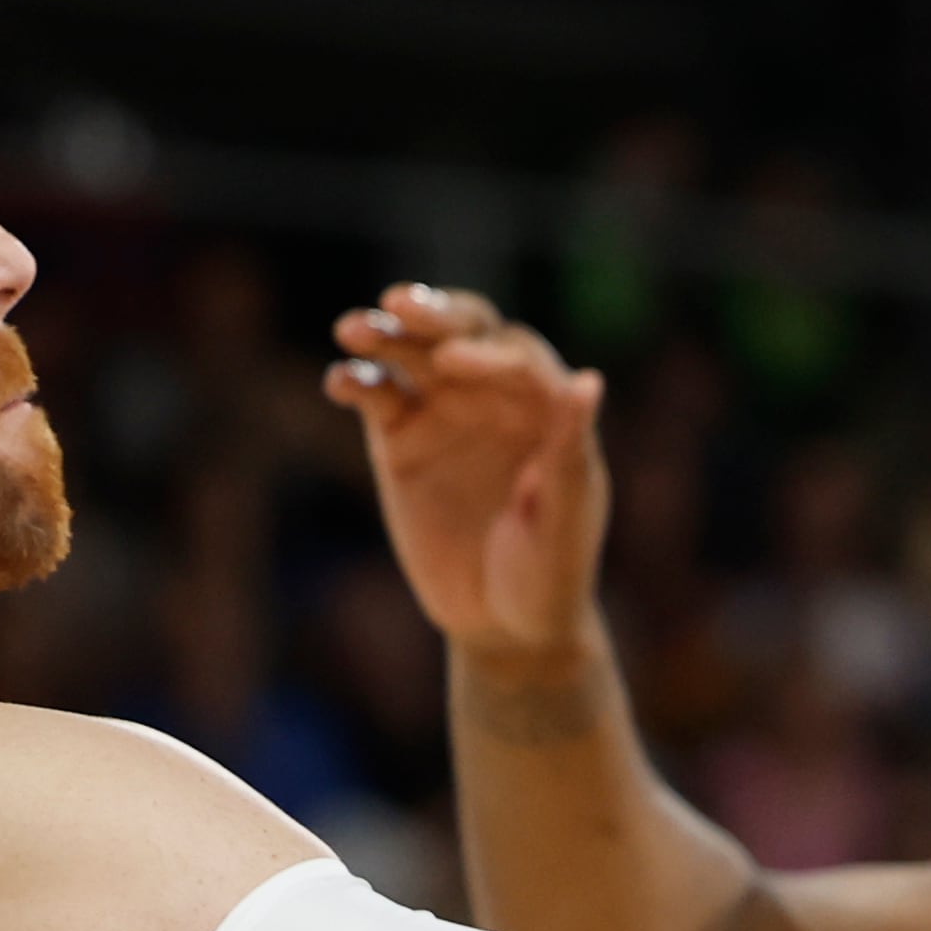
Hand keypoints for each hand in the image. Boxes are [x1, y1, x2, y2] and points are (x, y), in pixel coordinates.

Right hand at [323, 286, 611, 656]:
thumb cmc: (551, 572)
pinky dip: (357, 382)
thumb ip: (569, 450)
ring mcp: (443, 412)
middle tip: (400, 305)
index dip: (486, 355)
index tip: (454, 368)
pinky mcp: (399, 440)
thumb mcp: (564, 518)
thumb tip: (589, 382)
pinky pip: (376, 397)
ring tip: (354, 330)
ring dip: (383, 336)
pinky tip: (342, 381)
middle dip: (432, 314)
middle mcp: (493, 394)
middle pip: (462, 332)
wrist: (504, 625)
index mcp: (546, 404)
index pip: (516, 357)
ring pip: (412, 355)